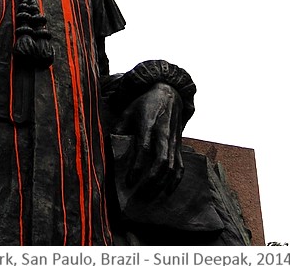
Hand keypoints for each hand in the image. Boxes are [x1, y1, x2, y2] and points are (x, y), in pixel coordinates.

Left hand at [113, 82, 183, 199]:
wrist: (168, 93)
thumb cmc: (143, 104)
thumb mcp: (127, 111)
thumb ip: (119, 128)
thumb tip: (109, 145)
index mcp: (148, 124)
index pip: (144, 149)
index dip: (137, 167)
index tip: (129, 181)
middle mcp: (163, 134)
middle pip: (161, 161)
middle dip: (151, 180)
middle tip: (140, 194)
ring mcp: (174, 140)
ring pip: (172, 166)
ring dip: (162, 183)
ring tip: (151, 196)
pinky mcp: (179, 145)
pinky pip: (181, 165)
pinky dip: (176, 180)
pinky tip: (168, 191)